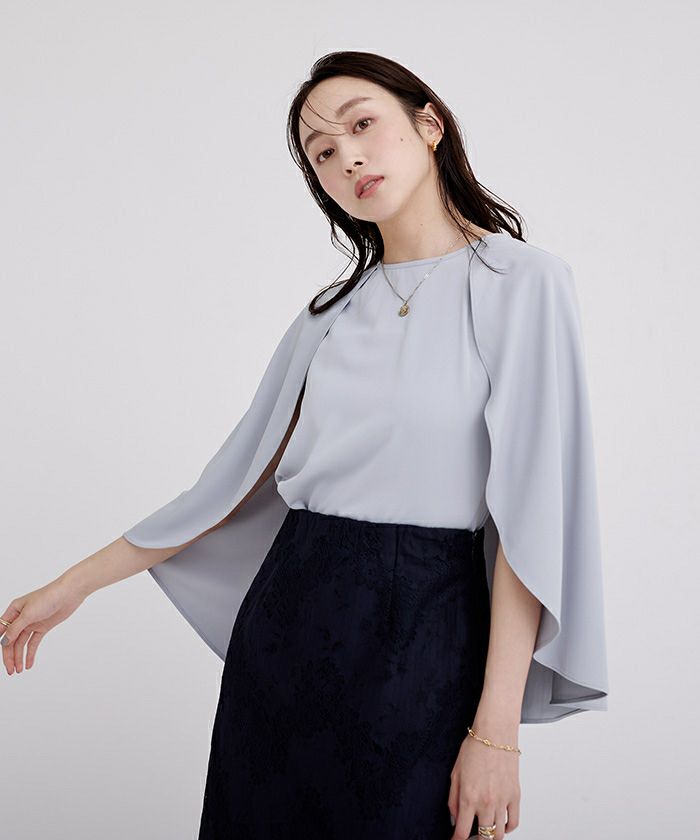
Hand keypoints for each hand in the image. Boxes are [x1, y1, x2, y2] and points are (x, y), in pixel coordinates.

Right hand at [1, 576, 87, 674]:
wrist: (69, 594)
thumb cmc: (48, 597)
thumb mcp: (28, 614)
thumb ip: (15, 629)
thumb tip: (4, 642)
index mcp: (14, 610)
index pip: (1, 631)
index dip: (0, 644)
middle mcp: (21, 617)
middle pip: (11, 640)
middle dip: (9, 656)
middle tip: (10, 670)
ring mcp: (32, 623)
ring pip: (21, 643)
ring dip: (19, 657)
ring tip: (19, 670)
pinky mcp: (42, 627)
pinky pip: (33, 642)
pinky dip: (30, 653)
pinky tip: (28, 664)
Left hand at [448, 719, 520, 838]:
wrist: (495, 733)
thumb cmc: (474, 748)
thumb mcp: (455, 773)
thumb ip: (453, 799)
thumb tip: (454, 818)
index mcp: (469, 797)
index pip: (462, 832)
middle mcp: (487, 802)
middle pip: (483, 837)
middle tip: (471, 835)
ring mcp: (502, 801)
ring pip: (499, 834)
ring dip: (491, 837)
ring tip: (484, 832)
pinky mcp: (515, 796)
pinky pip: (514, 822)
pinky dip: (507, 828)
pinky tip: (500, 825)